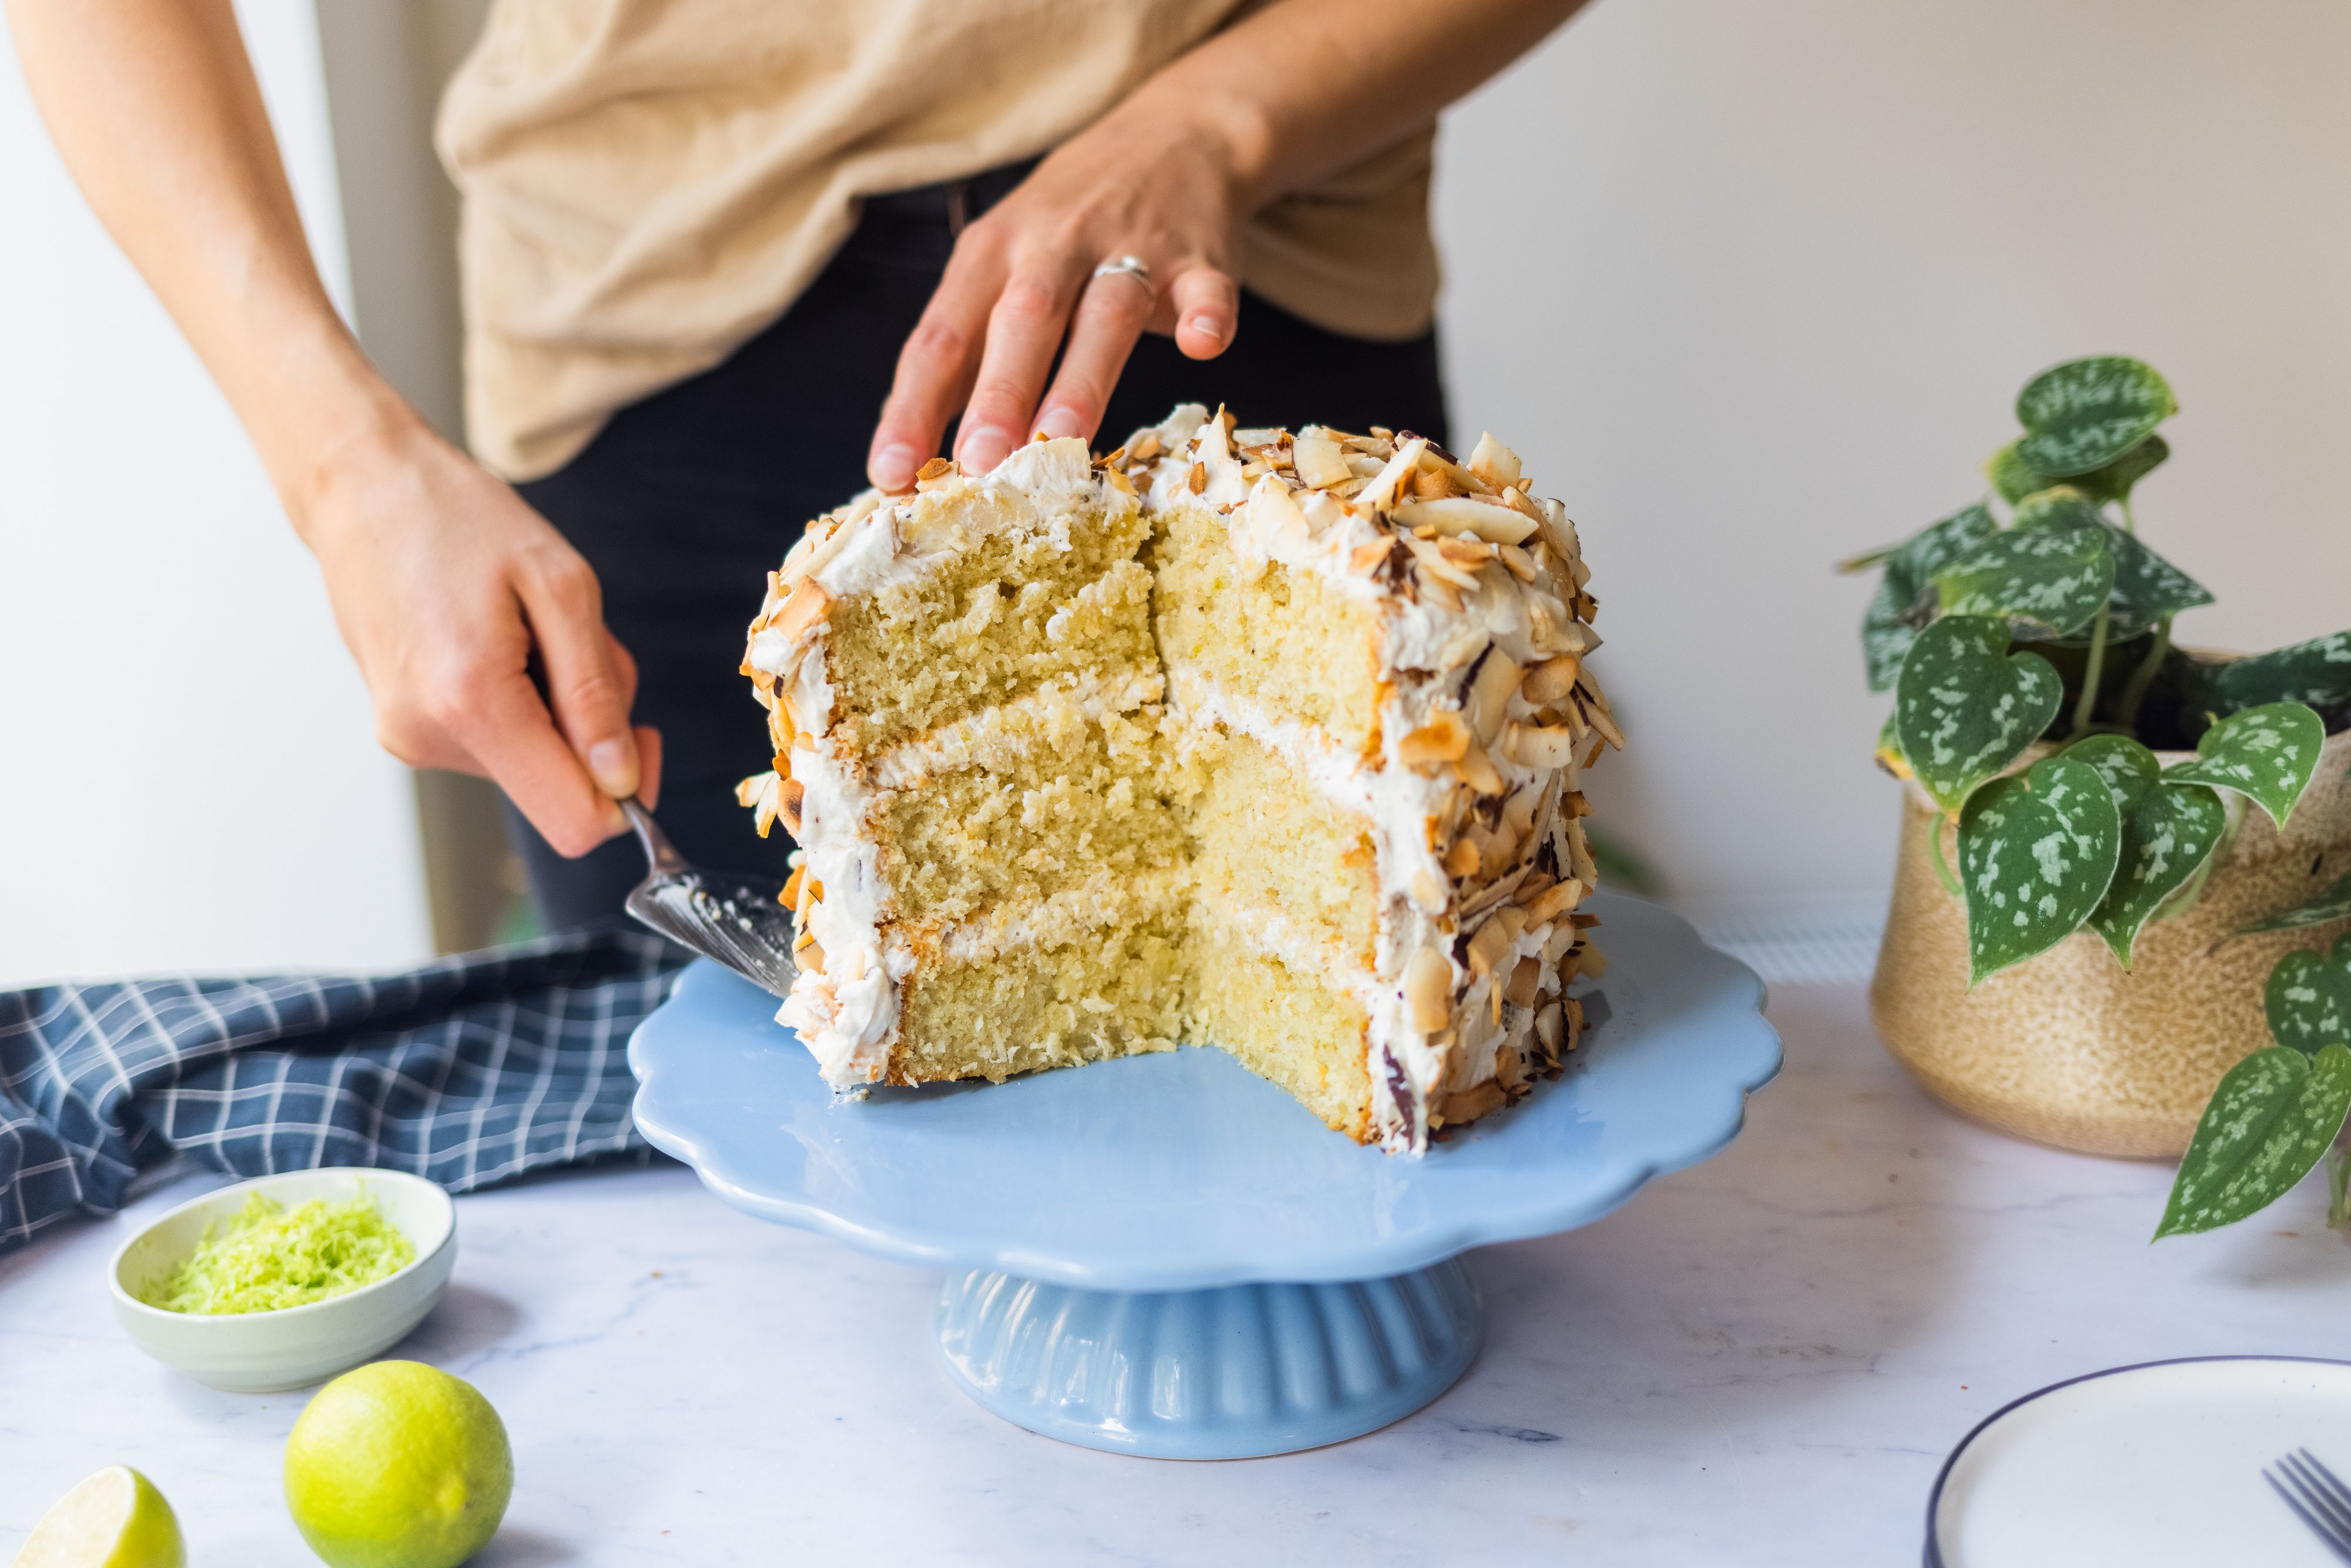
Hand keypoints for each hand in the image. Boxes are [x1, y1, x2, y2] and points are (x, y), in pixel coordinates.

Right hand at [300, 419, 659, 856]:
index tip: (643, 735)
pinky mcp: (403, 725)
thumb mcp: (560, 586)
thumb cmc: (461, 519)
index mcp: (471, 705)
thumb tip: (620, 777)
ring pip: (528, 761)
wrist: (361, 486)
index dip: (627, 794)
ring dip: (556, 704)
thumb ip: (595, 692)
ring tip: (529, 625)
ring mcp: (408, 736)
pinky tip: (501, 637)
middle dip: (591, 728)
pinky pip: (494, 739)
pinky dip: (521, 698)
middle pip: (555, 788)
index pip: (573, 822)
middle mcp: (428, 737)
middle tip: (576, 641)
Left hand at [866, 99, 1246, 489]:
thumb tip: (911, 448)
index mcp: (990, 255)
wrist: (1173, 135)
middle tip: (977, 463)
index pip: (941, 337)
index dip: (913, 406)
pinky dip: (1205, 314)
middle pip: (1020, 321)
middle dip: (997, 395)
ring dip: (1082, 378)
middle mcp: (1052, 246)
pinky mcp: (1198, 258)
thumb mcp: (1000, 266)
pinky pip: (1204, 288)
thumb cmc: (1067, 226)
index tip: (891, 474)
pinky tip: (1202, 345)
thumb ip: (967, 350)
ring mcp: (1129, 248)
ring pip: (1104, 313)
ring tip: (1063, 440)